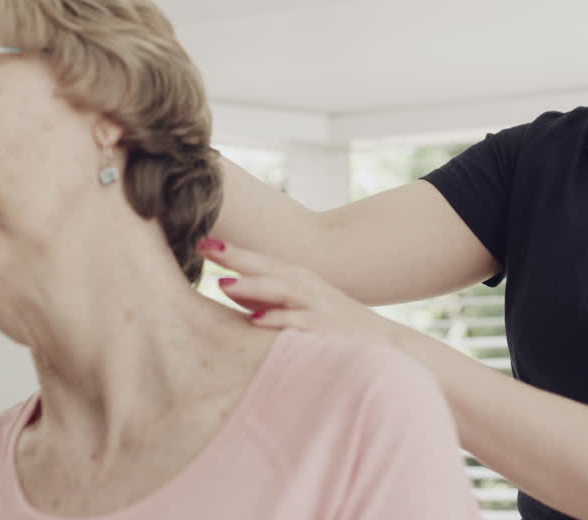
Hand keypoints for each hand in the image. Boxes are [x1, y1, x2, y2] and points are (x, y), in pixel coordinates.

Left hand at [196, 238, 405, 346]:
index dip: (232, 251)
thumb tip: (226, 287)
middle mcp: (307, 286)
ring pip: (282, 290)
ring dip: (253, 286)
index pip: (259, 260)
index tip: (200, 241)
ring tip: (223, 284)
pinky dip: (279, 319)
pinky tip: (257, 320)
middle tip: (204, 247)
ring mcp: (319, 305)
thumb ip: (263, 296)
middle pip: (268, 266)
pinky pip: (300, 321)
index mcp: (297, 278)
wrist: (387, 345)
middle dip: (237, 257)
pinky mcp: (328, 328)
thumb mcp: (297, 304)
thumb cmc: (335, 325)